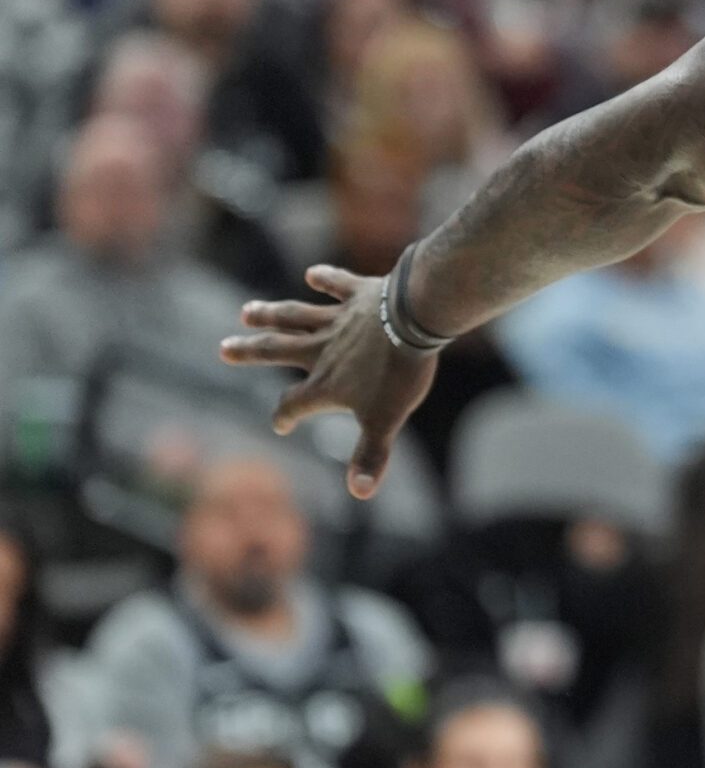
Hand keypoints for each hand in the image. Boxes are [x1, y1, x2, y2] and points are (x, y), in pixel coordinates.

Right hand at [222, 265, 438, 498]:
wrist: (417, 321)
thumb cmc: (400, 373)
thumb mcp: (387, 420)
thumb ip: (371, 456)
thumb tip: (360, 493)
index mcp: (325, 383)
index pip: (294, 404)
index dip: (285, 417)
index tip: (281, 425)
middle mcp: (323, 349)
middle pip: (278, 351)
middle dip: (250, 352)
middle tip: (223, 348)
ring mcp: (339, 319)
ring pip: (296, 317)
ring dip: (271, 315)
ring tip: (247, 312)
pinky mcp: (359, 295)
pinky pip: (337, 286)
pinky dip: (325, 280)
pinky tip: (312, 274)